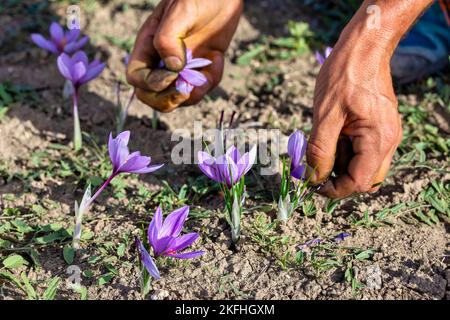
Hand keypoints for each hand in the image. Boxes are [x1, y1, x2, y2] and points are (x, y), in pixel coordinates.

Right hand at [126, 0, 242, 111]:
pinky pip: (202, 87)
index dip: (151, 85)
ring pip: (179, 97)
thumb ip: (168, 40)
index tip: (173, 76)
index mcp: (148, 46)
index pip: (137, 78)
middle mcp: (162, 60)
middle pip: (153, 96)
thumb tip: (173, 69)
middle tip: (186, 91)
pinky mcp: (202, 67)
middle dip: (168, 100)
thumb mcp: (179, 13)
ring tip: (207, 76)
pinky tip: (218, 59)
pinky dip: (211, 81)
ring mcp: (183, 66)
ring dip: (193, 95)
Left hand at [307, 31, 402, 198]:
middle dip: (338, 178)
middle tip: (316, 162)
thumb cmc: (344, 76)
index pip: (359, 182)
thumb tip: (314, 178)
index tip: (312, 185)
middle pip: (365, 179)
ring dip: (340, 163)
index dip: (334, 189)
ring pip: (363, 165)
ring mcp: (385, 134)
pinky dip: (345, 150)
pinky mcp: (378, 128)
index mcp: (377, 139)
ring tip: (324, 140)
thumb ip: (320, 150)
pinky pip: (362, 150)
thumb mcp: (325, 115)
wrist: (362, 48)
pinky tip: (332, 134)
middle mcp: (387, 141)